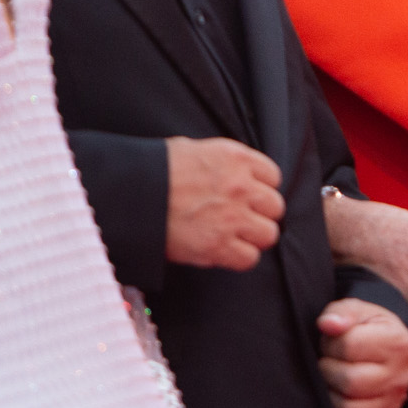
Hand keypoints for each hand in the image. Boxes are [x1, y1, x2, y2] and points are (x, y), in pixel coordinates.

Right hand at [165, 137, 282, 270]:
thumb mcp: (191, 149)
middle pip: (275, 207)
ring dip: (253, 237)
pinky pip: (249, 258)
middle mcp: (240, 187)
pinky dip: (239, 258)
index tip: (250, 194)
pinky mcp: (219, 245)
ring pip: (269, 234)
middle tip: (242, 218)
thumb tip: (227, 171)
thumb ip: (219, 162)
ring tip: (234, 236)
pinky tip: (224, 250)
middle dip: (260, 214)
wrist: (132, 195)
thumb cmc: (154, 171)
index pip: (272, 176)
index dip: (261, 187)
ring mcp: (232, 217)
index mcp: (235, 159)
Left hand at [317, 297, 407, 407]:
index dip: (331, 343)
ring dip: (329, 396)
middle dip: (328, 370)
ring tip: (331, 382)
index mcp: (396, 342)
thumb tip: (328, 325)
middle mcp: (400, 375)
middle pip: (351, 381)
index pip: (349, 346)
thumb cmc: (366, 328)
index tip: (332, 341)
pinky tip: (336, 401)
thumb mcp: (357, 311)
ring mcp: (393, 402)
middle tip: (328, 363)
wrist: (385, 349)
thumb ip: (341, 313)